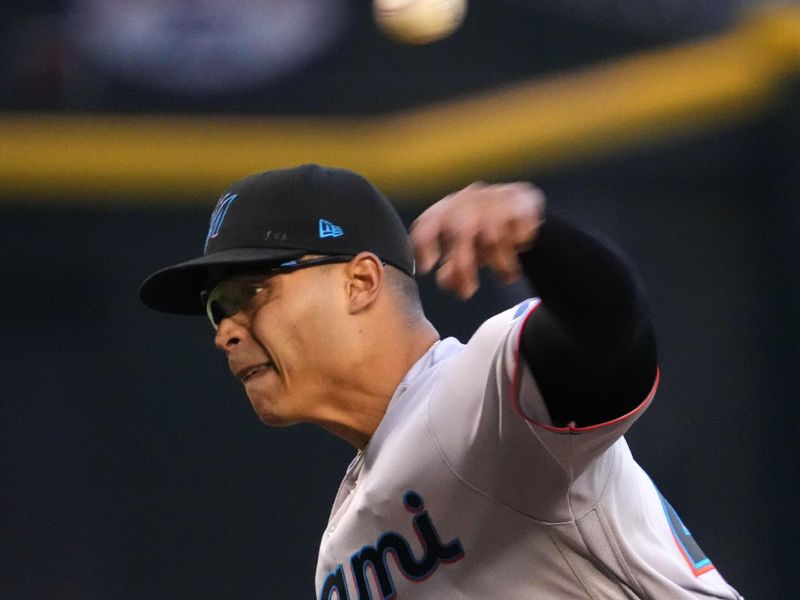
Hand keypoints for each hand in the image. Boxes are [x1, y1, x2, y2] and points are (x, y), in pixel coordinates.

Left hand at [410, 182, 545, 298]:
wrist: (517, 203)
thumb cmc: (480, 229)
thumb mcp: (461, 248)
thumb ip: (451, 267)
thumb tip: (445, 282)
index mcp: (445, 212)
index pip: (426, 225)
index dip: (423, 246)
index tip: (427, 269)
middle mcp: (467, 203)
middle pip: (461, 233)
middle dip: (463, 268)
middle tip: (467, 294)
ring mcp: (492, 200)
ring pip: (493, 238)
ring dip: (500, 264)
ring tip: (507, 277)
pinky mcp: (519, 203)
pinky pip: (519, 232)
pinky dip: (520, 245)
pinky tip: (521, 248)